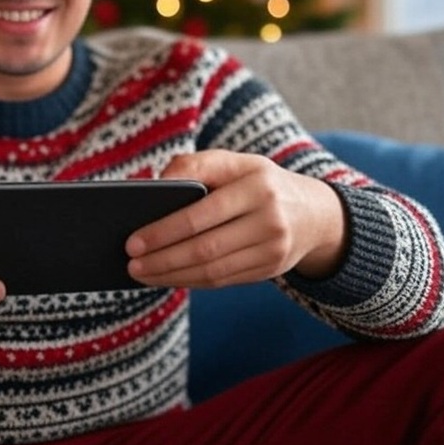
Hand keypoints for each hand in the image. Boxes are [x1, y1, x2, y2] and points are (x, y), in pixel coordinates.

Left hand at [125, 151, 345, 287]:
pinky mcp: (271, 269)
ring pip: (213, 270)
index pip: (202, 214)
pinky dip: (191, 281)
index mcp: (257, 185)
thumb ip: (195, 165)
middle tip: (131, 264)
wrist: (313, 213)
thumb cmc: (257, 182)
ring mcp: (274, 248)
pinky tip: (167, 278)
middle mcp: (270, 218)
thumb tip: (155, 186)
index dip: (164, 231)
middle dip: (162, 259)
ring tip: (142, 274)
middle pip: (205, 248)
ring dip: (172, 276)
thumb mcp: (234, 163)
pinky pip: (223, 280)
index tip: (133, 241)